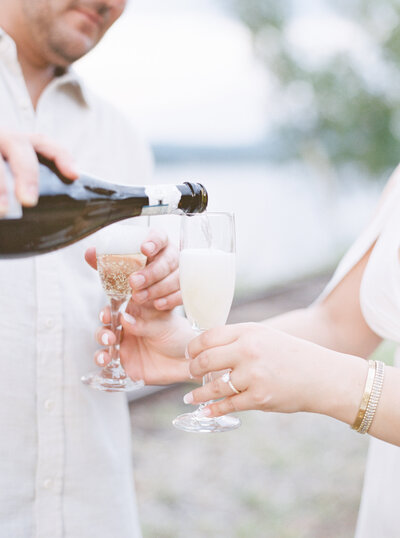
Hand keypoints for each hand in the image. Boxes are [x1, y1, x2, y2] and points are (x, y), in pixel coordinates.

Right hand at [0, 131, 77, 214]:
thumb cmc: (3, 173)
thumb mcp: (13, 170)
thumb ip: (29, 183)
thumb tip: (59, 199)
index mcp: (18, 142)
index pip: (44, 143)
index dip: (61, 156)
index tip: (74, 175)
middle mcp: (1, 137)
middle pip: (18, 147)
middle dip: (26, 174)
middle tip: (29, 201)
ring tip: (2, 211)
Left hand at [85, 228, 181, 310]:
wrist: (148, 292)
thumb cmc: (135, 273)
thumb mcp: (120, 267)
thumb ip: (106, 261)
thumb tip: (90, 253)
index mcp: (156, 243)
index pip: (159, 236)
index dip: (154, 241)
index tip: (144, 249)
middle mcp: (171, 255)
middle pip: (168, 259)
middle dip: (151, 272)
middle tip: (134, 282)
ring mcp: (180, 272)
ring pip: (176, 277)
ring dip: (157, 288)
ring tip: (140, 297)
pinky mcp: (185, 289)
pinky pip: (182, 293)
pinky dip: (170, 299)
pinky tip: (158, 304)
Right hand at [94, 302, 195, 384]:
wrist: (189, 360)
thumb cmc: (178, 336)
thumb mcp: (164, 326)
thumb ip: (145, 324)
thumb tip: (124, 318)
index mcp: (137, 311)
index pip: (118, 303)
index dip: (110, 306)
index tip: (108, 313)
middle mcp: (127, 326)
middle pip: (107, 322)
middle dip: (104, 325)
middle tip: (109, 331)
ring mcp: (124, 344)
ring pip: (103, 339)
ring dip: (101, 341)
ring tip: (108, 347)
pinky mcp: (123, 362)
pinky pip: (106, 361)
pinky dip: (101, 361)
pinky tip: (105, 361)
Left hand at [183, 323, 365, 420]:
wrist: (323, 376)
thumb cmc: (292, 355)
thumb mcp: (265, 336)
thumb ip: (239, 339)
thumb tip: (209, 348)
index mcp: (248, 332)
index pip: (208, 337)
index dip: (193, 347)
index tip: (188, 354)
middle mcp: (248, 351)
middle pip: (206, 360)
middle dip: (192, 369)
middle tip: (190, 374)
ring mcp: (253, 375)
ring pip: (214, 386)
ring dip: (198, 394)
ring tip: (190, 397)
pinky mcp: (259, 397)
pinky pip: (228, 405)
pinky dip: (213, 409)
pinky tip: (205, 411)